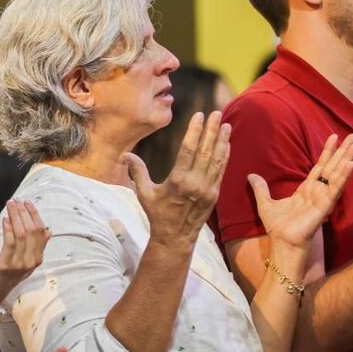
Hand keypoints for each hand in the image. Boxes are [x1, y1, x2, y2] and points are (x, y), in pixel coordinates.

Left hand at [0, 199, 50, 315]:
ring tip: (10, 205)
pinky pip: (10, 243)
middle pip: (32, 231)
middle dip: (24, 212)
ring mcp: (20, 264)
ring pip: (22, 234)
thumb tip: (49, 231)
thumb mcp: (25, 260)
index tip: (28, 202)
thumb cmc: (7, 274)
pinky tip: (5, 219)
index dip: (35, 215)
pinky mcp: (6, 265)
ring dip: (15, 217)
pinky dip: (8, 229)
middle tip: (17, 200)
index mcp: (38, 258)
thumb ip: (37, 246)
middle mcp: (32, 261)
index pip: (41, 232)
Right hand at [125, 111, 229, 247]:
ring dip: (222, 141)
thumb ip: (138, 172)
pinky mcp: (215, 195)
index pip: (189, 149)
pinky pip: (221, 171)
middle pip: (206, 151)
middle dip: (212, 130)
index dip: (195, 131)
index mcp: (178, 181)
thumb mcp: (144, 193)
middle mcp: (195, 183)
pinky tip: (227, 145)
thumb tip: (125, 155)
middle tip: (218, 113)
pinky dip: (225, 156)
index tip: (200, 115)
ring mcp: (208, 189)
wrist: (175, 238)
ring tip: (226, 125)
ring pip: (217, 160)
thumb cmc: (158, 215)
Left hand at [249, 133, 352, 250]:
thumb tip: (250, 175)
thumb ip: (260, 189)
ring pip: (337, 175)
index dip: (327, 152)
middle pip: (332, 167)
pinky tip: (350, 164)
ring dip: (346, 159)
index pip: (319, 167)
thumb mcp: (265, 203)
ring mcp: (323, 198)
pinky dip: (343, 176)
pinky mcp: (325, 206)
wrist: (282, 243)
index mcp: (306, 190)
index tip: (333, 136)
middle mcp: (318, 192)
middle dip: (342, 151)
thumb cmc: (278, 227)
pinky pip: (335, 189)